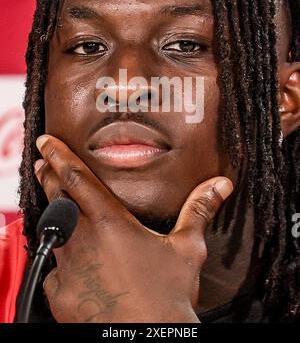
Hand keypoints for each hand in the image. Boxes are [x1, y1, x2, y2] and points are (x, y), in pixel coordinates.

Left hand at [34, 134, 232, 322]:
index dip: (58, 155)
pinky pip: (55, 270)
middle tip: (42, 163)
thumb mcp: (187, 248)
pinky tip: (77, 266)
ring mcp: (66, 267)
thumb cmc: (166, 296)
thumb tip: (221, 184)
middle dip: (47, 176)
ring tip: (64, 213)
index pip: (76, 178)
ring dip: (57, 218)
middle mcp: (81, 239)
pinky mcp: (59, 293)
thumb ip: (198, 210)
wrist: (146, 337)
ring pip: (55, 232)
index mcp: (109, 221)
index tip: (45, 142)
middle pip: (56, 197)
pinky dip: (63, 261)